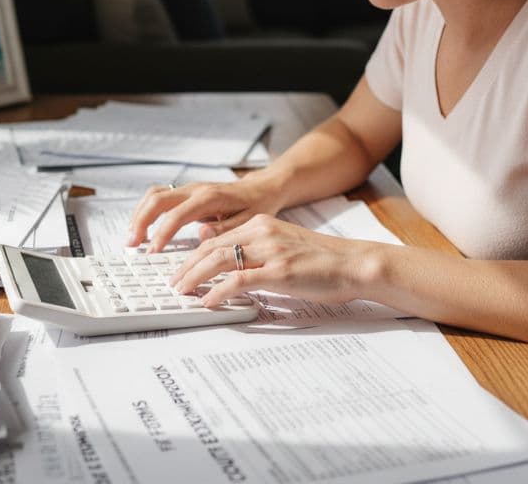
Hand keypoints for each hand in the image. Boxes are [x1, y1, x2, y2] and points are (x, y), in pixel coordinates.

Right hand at [126, 174, 285, 252]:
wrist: (262, 188)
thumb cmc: (257, 206)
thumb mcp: (249, 220)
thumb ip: (225, 228)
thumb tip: (202, 235)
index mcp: (209, 197)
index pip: (176, 215)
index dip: (162, 234)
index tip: (152, 252)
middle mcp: (195, 189)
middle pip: (157, 199)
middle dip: (140, 221)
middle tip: (131, 244)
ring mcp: (189, 188)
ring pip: (154, 195)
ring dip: (139, 215)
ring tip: (132, 238)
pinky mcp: (186, 193)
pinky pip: (159, 197)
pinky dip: (146, 211)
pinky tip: (142, 228)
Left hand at [167, 215, 380, 307]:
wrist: (354, 265)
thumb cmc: (324, 262)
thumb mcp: (286, 248)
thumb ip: (259, 253)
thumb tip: (234, 270)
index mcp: (262, 224)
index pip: (217, 239)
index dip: (194, 256)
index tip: (181, 270)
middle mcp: (262, 232)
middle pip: (211, 248)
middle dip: (186, 267)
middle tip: (173, 283)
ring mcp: (270, 251)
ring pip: (218, 260)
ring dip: (195, 278)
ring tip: (182, 292)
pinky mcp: (279, 272)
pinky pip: (238, 280)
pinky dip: (219, 292)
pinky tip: (209, 302)